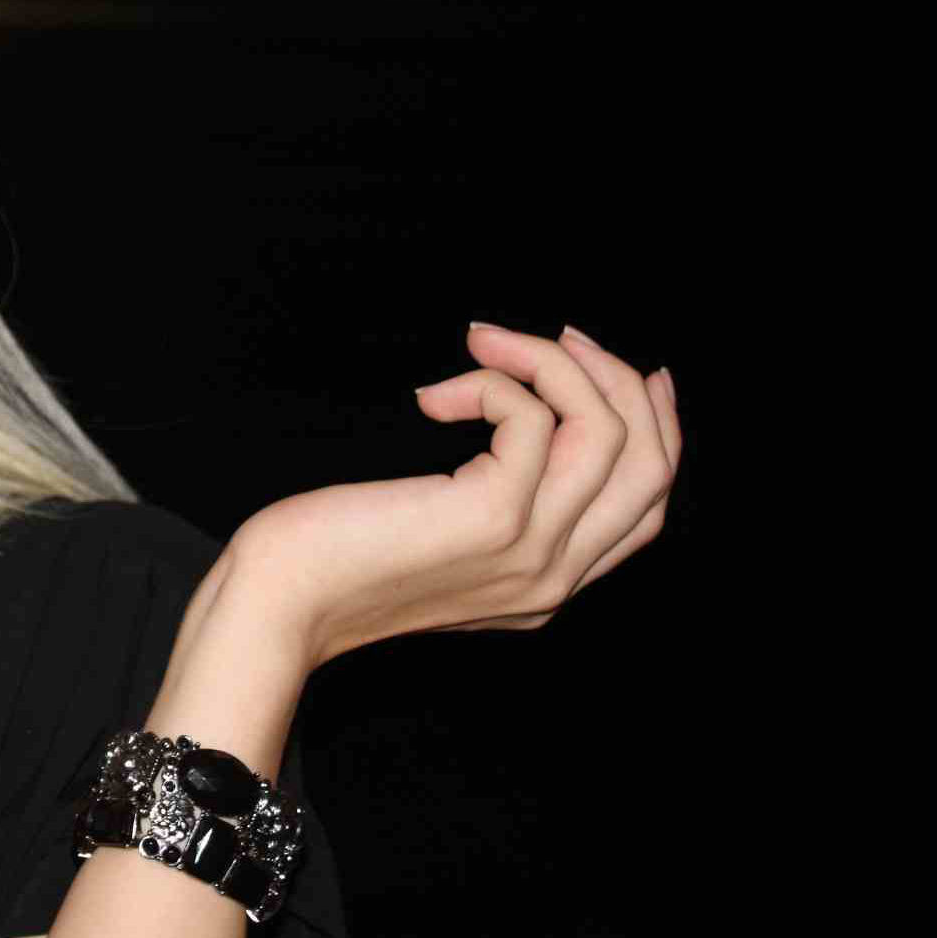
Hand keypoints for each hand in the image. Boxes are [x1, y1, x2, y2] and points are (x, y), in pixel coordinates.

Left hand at [225, 322, 683, 670]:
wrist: (279, 600)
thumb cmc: (334, 553)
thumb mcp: (437, 535)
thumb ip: (495, 502)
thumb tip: (528, 417)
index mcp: (549, 582)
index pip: (647, 505)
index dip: (657, 427)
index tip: (635, 368)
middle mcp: (555, 577)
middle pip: (650, 468)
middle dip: (621, 383)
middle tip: (563, 337)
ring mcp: (531, 551)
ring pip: (607, 435)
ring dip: (554, 365)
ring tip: (486, 341)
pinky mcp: (493, 518)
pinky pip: (531, 419)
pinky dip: (489, 382)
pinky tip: (431, 397)